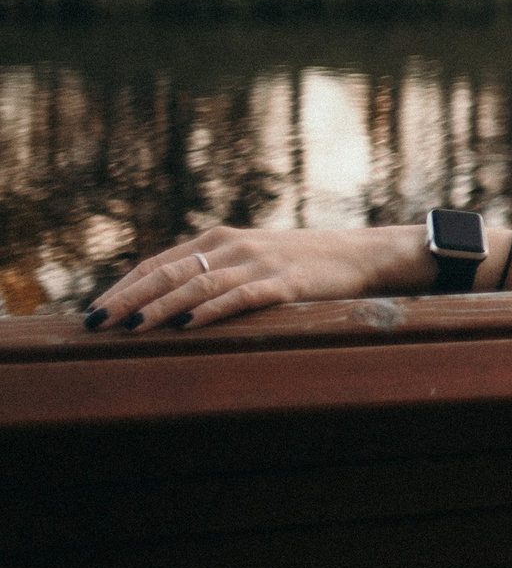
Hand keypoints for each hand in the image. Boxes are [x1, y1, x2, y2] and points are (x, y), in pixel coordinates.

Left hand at [83, 225, 425, 333]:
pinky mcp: (286, 282)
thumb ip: (214, 270)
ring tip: (131, 328)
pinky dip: (212, 311)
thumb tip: (163, 303)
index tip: (92, 312)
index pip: (158, 263)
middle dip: (127, 299)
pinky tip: (189, 326)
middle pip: (169, 272)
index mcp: (220, 238)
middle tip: (95, 324)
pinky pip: (242, 296)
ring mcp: (260, 262)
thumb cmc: (303, 263)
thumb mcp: (252, 258)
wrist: (363, 255)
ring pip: (198, 285)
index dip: (122, 287)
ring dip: (160, 308)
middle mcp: (234, 245)